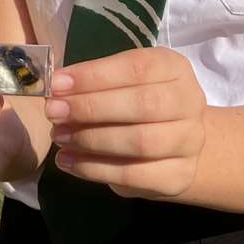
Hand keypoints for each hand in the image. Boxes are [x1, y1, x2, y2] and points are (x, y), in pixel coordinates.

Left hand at [44, 47, 206, 200]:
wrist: (173, 143)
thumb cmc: (136, 101)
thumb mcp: (119, 81)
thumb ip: (93, 82)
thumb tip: (56, 88)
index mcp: (173, 68)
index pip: (137, 67)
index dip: (94, 76)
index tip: (57, 83)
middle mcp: (189, 102)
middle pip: (143, 105)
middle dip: (91, 108)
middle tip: (54, 112)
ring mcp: (189, 141)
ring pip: (141, 142)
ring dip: (92, 140)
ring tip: (59, 137)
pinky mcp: (178, 176)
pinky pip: (134, 175)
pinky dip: (95, 169)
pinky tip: (68, 161)